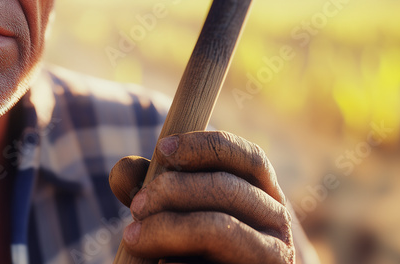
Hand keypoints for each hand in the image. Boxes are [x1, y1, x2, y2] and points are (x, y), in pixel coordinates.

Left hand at [109, 131, 294, 263]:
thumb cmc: (193, 248)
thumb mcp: (176, 210)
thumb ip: (152, 185)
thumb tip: (122, 170)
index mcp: (265, 195)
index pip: (250, 157)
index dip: (205, 147)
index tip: (162, 149)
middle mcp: (277, 224)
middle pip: (229, 189)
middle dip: (174, 190)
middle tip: (136, 205)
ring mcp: (271, 258)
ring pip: (219, 229)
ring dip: (167, 227)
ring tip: (133, 236)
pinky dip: (176, 263)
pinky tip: (160, 263)